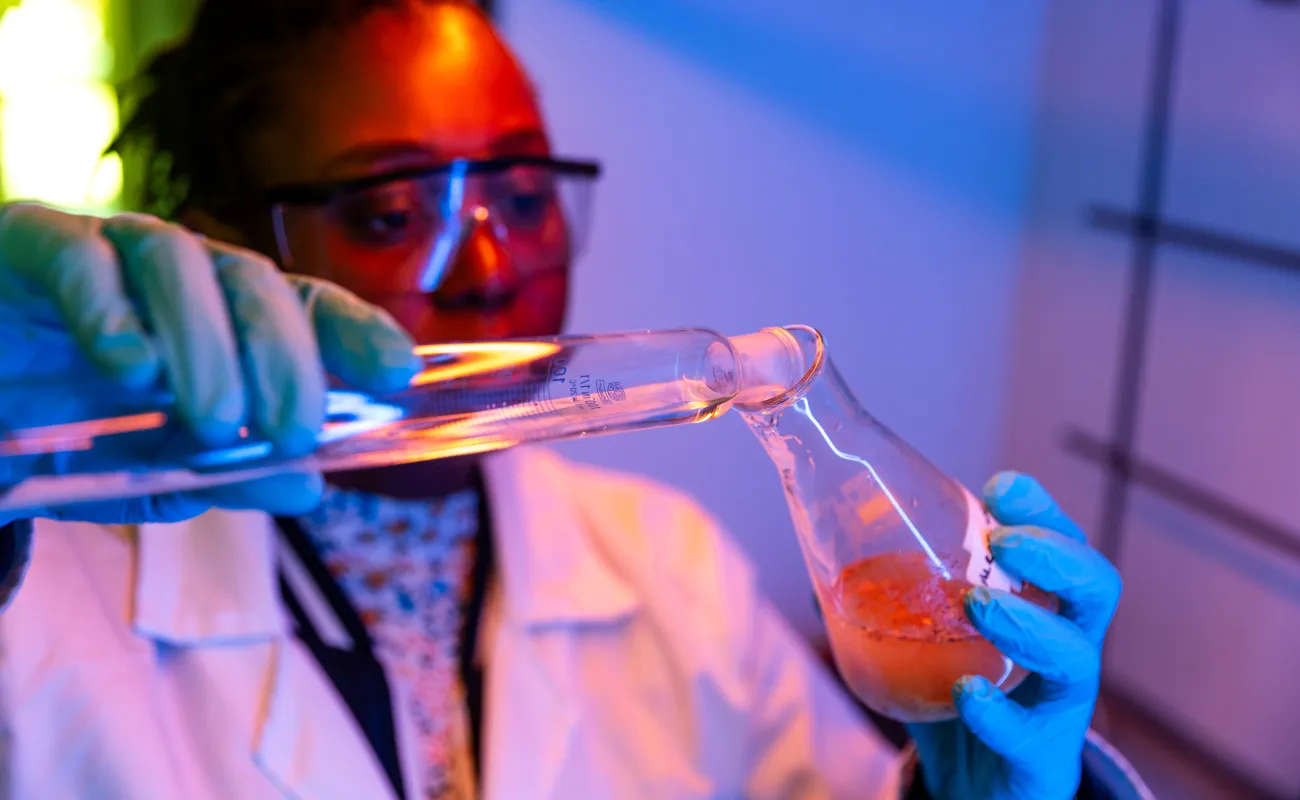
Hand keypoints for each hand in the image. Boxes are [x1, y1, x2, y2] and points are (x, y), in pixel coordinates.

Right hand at [0, 202, 417, 524]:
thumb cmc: (58, 433)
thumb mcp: (150, 469)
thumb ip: (226, 474)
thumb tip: (309, 486)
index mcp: (220, 319)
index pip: (305, 308)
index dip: (356, 332)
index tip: (397, 372)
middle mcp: (177, 275)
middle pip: (256, 285)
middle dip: (287, 358)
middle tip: (294, 431)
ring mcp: (106, 250)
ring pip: (181, 265)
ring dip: (209, 344)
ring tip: (216, 419)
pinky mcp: (32, 240)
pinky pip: (81, 257)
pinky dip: (110, 310)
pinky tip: (132, 369)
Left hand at [906, 472, 1121, 799]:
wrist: (982, 790)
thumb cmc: (964, 698)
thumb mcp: (932, 642)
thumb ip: (888, 607)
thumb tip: (822, 573)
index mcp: (1043, 605)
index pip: (1064, 541)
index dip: (1041, 509)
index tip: (1000, 487)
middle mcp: (1065, 645)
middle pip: (1096, 584)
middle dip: (1055, 552)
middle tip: (1002, 541)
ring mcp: (1060, 704)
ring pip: (1075, 654)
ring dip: (1026, 621)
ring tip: (975, 604)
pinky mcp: (1043, 756)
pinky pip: (1033, 734)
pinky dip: (999, 712)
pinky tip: (966, 692)